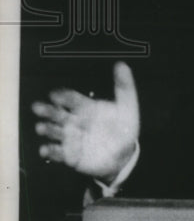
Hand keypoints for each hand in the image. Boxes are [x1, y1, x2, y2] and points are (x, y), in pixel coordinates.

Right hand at [31, 61, 139, 183]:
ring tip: (41, 127)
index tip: (55, 95)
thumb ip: (124, 85)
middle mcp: (75, 121)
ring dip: (46, 129)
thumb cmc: (124, 126)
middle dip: (47, 110)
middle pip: (58, 113)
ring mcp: (71, 138)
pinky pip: (58, 153)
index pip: (71, 99)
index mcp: (86, 107)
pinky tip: (45, 149)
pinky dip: (50, 151)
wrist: (125, 152)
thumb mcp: (127, 105)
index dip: (63, 96)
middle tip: (38, 107)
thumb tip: (122, 65)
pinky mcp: (71, 155)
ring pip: (55, 132)